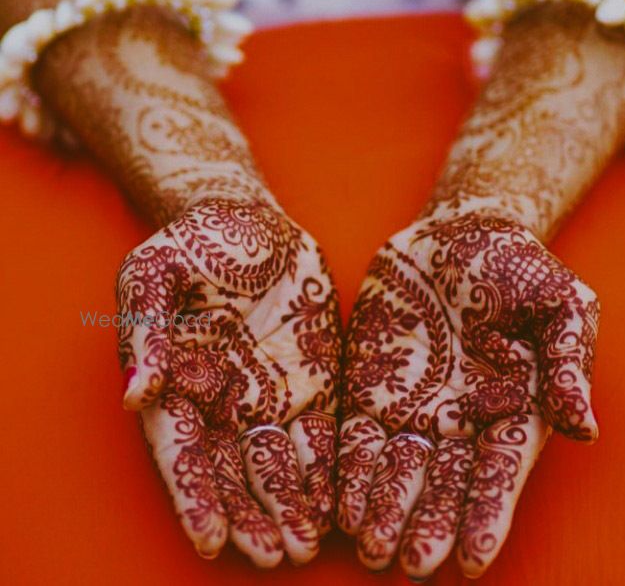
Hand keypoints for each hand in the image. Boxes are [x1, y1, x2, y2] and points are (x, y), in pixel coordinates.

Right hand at [116, 196, 340, 566]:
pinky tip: (338, 501)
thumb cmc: (193, 244)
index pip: (184, 451)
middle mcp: (222, 401)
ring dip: (289, 505)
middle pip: (234, 472)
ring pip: (278, 462)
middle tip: (272, 555)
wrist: (248, 220)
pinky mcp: (311, 380)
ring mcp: (269, 394)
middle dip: (251, 515)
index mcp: (178, 383)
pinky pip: (320, 431)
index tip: (212, 538)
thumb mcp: (155, 274)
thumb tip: (139, 393)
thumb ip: (147, 331)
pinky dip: (326, 468)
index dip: (196, 495)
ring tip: (304, 546)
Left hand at [338, 211, 598, 578]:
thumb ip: (568, 363)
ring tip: (372, 549)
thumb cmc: (520, 267)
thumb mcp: (562, 306)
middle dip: (427, 523)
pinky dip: (351, 470)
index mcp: (511, 408)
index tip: (471, 559)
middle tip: (412, 562)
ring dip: (385, 508)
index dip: (485, 515)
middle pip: (442, 482)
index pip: (496, 472)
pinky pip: (358, 433)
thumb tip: (583, 426)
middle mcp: (460, 418)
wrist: (462, 229)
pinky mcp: (372, 382)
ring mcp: (413, 403)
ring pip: (397, 468)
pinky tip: (342, 505)